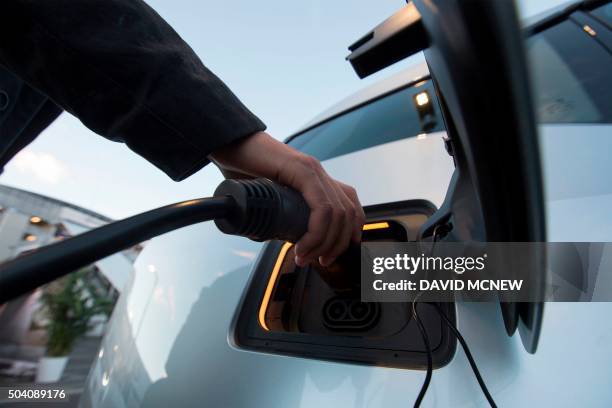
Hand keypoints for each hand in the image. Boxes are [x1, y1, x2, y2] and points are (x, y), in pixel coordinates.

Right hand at [209, 131, 364, 265]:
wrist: (229, 145)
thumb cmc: (243, 168)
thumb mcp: (268, 195)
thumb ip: (278, 212)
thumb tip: (279, 236)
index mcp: (315, 179)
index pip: (349, 206)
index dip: (350, 232)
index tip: (335, 253)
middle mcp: (318, 173)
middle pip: (347, 213)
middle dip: (337, 245)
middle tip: (319, 261)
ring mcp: (312, 169)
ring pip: (338, 213)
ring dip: (324, 243)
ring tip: (304, 256)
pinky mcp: (302, 170)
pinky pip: (321, 206)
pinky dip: (316, 232)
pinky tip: (301, 245)